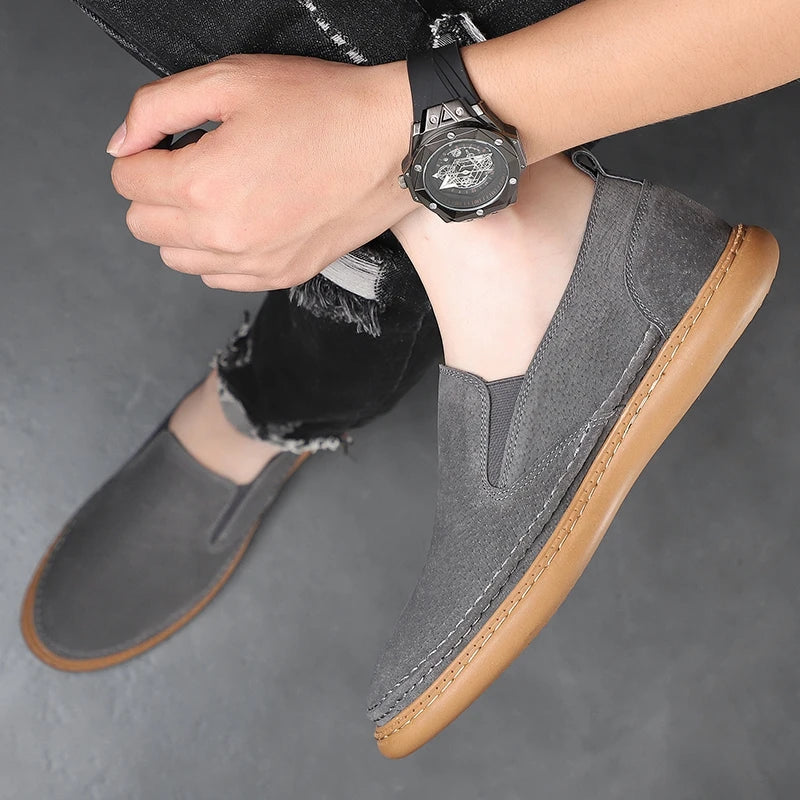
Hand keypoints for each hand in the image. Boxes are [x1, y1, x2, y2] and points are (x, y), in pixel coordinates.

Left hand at [108, 54, 415, 290]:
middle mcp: (226, 235)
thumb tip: (124, 143)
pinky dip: (217, 252)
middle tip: (192, 164)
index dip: (142, 153)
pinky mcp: (282, 275)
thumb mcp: (231, 80)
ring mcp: (255, 263)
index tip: (169, 142)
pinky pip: (218, 278)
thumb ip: (158, 108)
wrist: (391, 144)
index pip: (127, 181)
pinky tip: (242, 220)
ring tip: (219, 193)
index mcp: (205, 185)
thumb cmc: (324, 110)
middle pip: (143, 225)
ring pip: (177, 257)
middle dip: (156, 191)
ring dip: (182, 226)